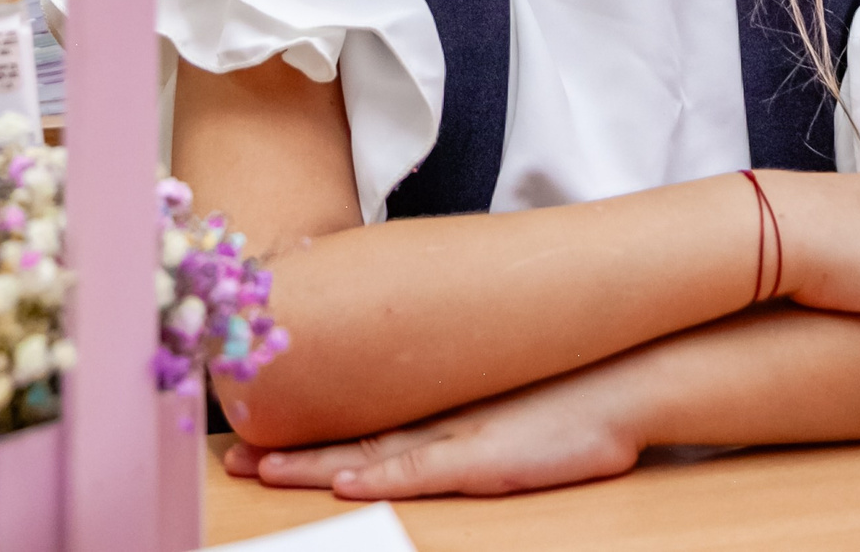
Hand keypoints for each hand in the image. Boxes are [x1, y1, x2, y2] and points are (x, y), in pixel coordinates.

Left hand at [226, 364, 643, 498]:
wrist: (625, 377)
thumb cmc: (571, 386)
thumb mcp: (507, 383)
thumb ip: (466, 389)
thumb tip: (432, 383)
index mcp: (439, 404)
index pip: (359, 418)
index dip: (306, 427)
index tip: (256, 429)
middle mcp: (437, 418)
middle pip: (350, 438)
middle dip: (289, 449)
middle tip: (234, 455)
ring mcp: (458, 439)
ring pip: (370, 456)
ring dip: (313, 467)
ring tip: (262, 469)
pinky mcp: (484, 460)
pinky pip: (421, 474)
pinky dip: (379, 480)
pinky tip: (344, 484)